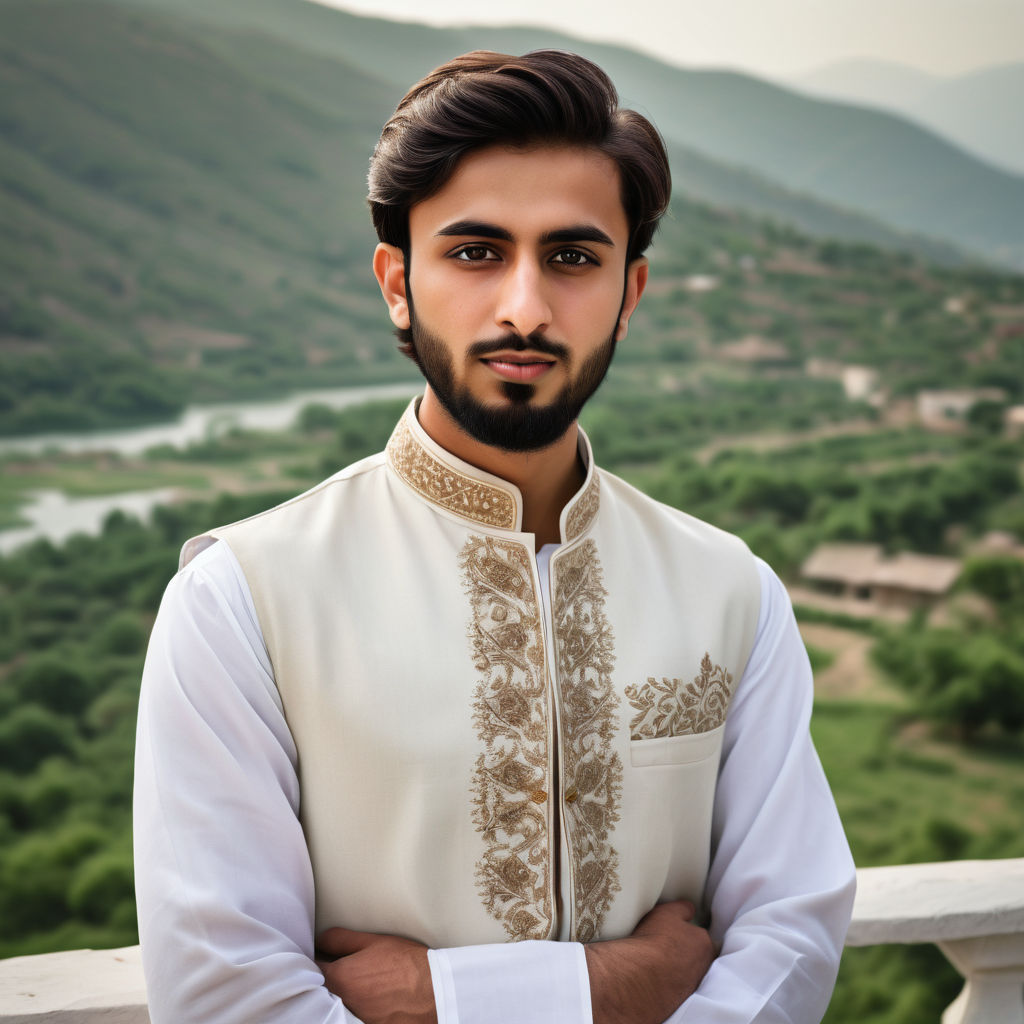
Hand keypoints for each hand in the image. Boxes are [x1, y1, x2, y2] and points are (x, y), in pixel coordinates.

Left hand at [316, 927, 436, 1023]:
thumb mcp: (373, 941)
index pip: (311, 971)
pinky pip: (351, 1016)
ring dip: (339, 997)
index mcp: (339, 978)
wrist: (433, 991)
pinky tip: (369, 1000)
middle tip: (340, 973)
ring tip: (359, 986)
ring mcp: (353, 1018)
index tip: (319, 959)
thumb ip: (341, 940)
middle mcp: (342, 1002)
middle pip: (321, 992)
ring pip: (335, 1007)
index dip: (314, 963)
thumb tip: (321, 940)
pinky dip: (354, 1009)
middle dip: (325, 982)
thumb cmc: (405, 963)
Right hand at [585, 899, 713, 1023]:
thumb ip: (683, 909)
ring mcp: (689, 985)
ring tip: (656, 959)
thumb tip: (690, 909)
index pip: (701, 936)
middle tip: (666, 944)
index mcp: (705, 944)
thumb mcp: (669, 912)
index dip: (688, 932)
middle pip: (696, 956)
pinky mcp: (676, 999)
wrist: (638, 975)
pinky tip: (652, 973)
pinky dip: (666, 980)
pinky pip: (672, 985)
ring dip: (675, 966)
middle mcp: (702, 967)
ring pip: (685, 971)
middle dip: (684, 950)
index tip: (677, 932)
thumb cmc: (655, 940)